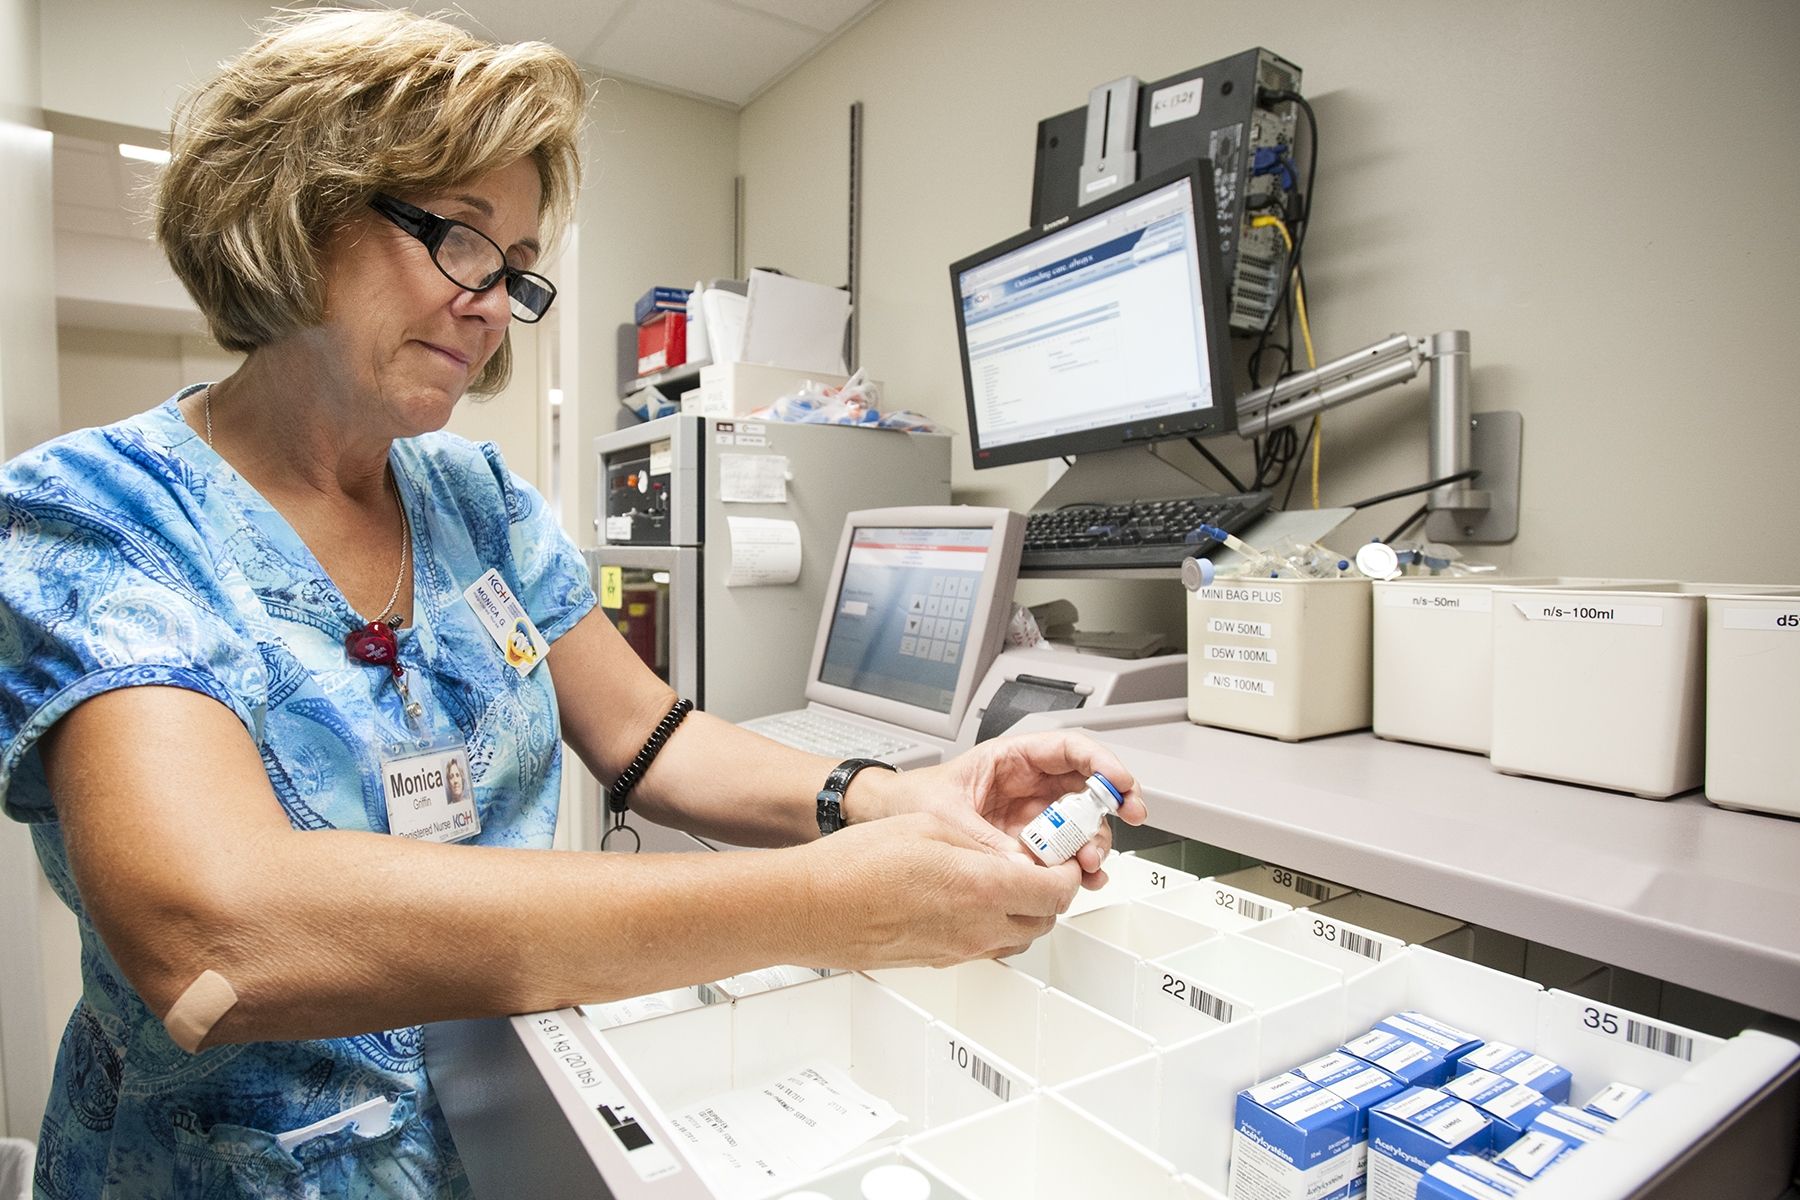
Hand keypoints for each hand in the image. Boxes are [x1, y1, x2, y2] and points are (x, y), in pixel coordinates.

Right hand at [797, 812, 1081, 967]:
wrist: (811, 906)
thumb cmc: (856, 866)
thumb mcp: (930, 828)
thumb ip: (981, 845)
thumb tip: (1010, 855)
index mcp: (983, 889)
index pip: (1058, 891)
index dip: (1069, 872)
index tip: (1064, 858)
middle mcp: (977, 928)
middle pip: (1044, 920)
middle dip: (1051, 894)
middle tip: (1042, 869)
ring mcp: (957, 951)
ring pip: (1017, 939)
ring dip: (1025, 914)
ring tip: (1009, 885)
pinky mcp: (937, 961)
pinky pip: (984, 948)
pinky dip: (992, 927)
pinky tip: (971, 904)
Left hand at [848, 732, 1147, 889]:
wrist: (887, 819)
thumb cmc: (912, 800)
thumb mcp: (950, 818)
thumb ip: (990, 843)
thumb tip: (1024, 871)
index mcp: (1011, 758)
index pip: (1070, 749)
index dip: (1103, 762)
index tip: (1120, 783)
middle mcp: (1029, 783)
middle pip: (1086, 787)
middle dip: (1109, 808)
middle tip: (1116, 829)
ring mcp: (1031, 814)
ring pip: (1080, 822)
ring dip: (1094, 843)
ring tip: (1089, 866)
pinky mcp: (1027, 844)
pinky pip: (1062, 850)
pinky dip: (1077, 865)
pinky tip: (1081, 877)